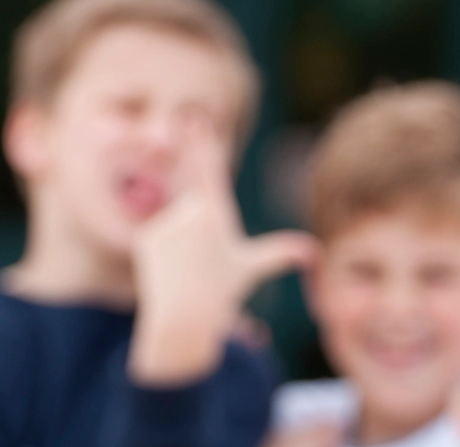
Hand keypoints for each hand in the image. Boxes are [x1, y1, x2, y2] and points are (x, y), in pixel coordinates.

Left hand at [128, 120, 317, 385]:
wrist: (186, 318)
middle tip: (187, 137)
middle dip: (194, 202)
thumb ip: (280, 252)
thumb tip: (314, 252)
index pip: (211, 170)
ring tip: (187, 266)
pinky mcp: (145, 237)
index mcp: (218, 215)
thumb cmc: (223, 292)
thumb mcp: (252, 268)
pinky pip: (155, 237)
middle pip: (193, 203)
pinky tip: (168, 269)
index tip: (197, 117)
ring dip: (180, 243)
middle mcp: (191, 214)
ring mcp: (166, 225)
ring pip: (174, 224)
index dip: (204, 142)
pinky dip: (162, 252)